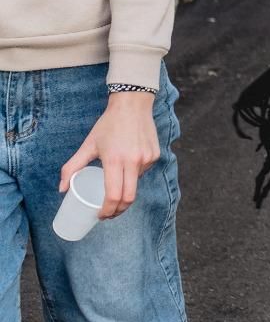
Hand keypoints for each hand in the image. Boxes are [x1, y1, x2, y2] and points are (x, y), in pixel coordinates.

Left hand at [59, 91, 160, 218]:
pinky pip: (143, 172)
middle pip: (129, 198)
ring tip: (116, 183)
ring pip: (136, 184)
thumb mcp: (88, 145)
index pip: (113, 195)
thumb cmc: (108, 125)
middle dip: (118, 211)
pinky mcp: (155, 155)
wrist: (132, 105)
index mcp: (114, 159)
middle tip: (109, 213)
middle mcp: (133, 161)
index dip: (107, 211)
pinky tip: (128, 165)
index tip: (100, 216)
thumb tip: (62, 189)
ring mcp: (147, 158)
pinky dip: (134, 175)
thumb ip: (72, 167)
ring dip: (126, 189)